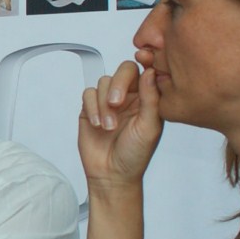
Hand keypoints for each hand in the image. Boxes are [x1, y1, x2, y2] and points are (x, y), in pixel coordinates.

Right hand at [79, 60, 163, 187]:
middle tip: (116, 104)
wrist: (112, 174)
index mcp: (147, 98)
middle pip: (122, 71)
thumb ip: (151, 98)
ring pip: (103, 82)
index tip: (138, 68)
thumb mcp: (149, 127)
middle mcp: (129, 97)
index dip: (142, 64)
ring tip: (108, 126)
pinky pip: (88, 94)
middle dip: (118, 85)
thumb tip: (150, 71)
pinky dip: (92, 108)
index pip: (144, 71)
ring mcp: (108, 102)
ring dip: (104, 104)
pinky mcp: (90, 109)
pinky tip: (98, 124)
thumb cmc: (135, 155)